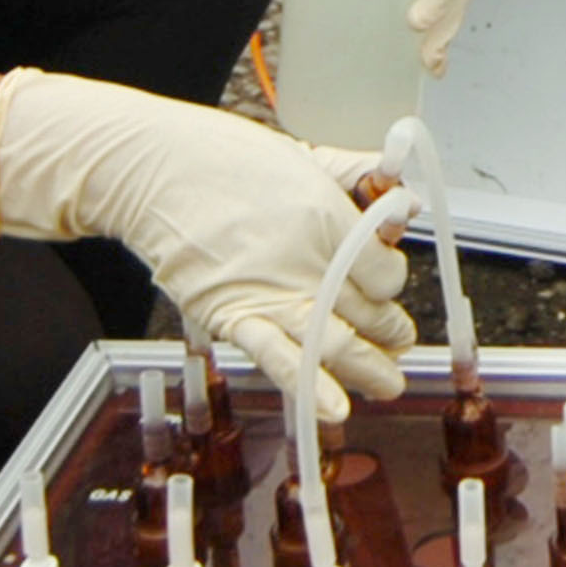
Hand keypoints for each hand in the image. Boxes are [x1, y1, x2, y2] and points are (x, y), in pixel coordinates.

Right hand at [0, 70, 417, 419]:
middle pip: (371, 312)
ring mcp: (274, 293)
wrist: (156, 171)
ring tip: (387, 382)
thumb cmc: (228, 160)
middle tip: (397, 338)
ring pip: (339, 344)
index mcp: (332, 219)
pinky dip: (311, 388)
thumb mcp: (305, 156)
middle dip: (389, 330)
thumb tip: (409, 198)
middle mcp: (312, 261)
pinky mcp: (234, 317)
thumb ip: (359, 175)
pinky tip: (334, 410)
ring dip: (370, 368)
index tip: (381, 283)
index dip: (389, 282)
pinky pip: (280, 359)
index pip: (386, 273)